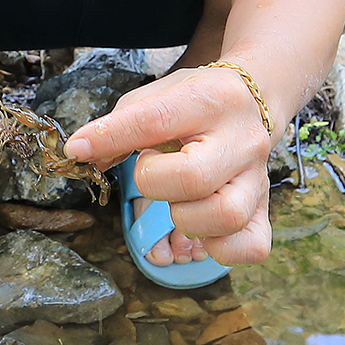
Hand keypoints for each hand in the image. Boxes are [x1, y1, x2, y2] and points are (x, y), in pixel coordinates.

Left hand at [63, 66, 273, 267]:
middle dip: (155, 182)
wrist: (251, 103)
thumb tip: (83, 156)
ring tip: (179, 199)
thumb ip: (117, 126)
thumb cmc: (194, 103)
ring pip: (225, 217)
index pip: (155, 121)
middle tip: (154, 170)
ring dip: (186, 217)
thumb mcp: (155, 98)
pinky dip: (220, 247)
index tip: (79, 149)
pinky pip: (250, 245)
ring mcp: (257, 178)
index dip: (110, 137)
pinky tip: (202, 228)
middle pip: (193, 178)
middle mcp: (241, 140)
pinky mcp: (264, 209)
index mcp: (210, 101)